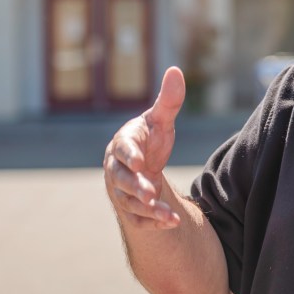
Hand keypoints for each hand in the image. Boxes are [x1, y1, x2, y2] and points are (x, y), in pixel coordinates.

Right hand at [104, 66, 185, 228]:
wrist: (142, 164)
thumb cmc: (150, 138)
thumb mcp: (160, 119)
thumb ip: (169, 100)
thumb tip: (175, 70)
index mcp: (124, 144)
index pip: (123, 149)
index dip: (130, 156)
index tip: (140, 162)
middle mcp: (118, 169)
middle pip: (122, 180)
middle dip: (136, 187)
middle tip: (150, 193)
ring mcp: (123, 191)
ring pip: (130, 203)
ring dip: (148, 210)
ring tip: (169, 216)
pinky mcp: (132, 208)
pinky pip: (139, 219)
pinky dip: (154, 222)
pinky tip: (172, 223)